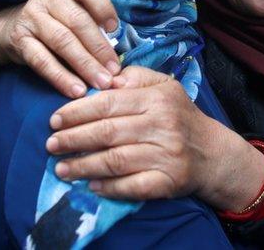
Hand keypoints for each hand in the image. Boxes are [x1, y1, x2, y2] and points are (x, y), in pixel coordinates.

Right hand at [0, 0, 119, 97]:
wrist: (15, 26)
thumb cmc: (60, 20)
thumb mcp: (78, 11)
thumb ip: (96, 25)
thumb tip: (116, 57)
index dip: (103, 7)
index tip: (115, 30)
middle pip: (77, 21)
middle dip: (99, 49)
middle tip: (114, 71)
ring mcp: (31, 16)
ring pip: (62, 41)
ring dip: (84, 65)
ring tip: (101, 83)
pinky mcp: (20, 39)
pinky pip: (42, 60)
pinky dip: (61, 77)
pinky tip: (76, 90)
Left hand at [46, 66, 263, 209]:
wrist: (212, 153)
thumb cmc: (179, 116)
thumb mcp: (164, 86)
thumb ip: (135, 77)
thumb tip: (104, 77)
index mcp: (156, 99)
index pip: (108, 103)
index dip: (77, 112)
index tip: (54, 119)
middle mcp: (162, 125)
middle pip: (107, 132)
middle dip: (73, 139)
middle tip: (51, 144)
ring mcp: (166, 155)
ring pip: (115, 160)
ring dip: (83, 166)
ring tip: (61, 168)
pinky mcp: (168, 181)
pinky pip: (133, 186)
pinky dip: (109, 187)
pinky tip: (91, 186)